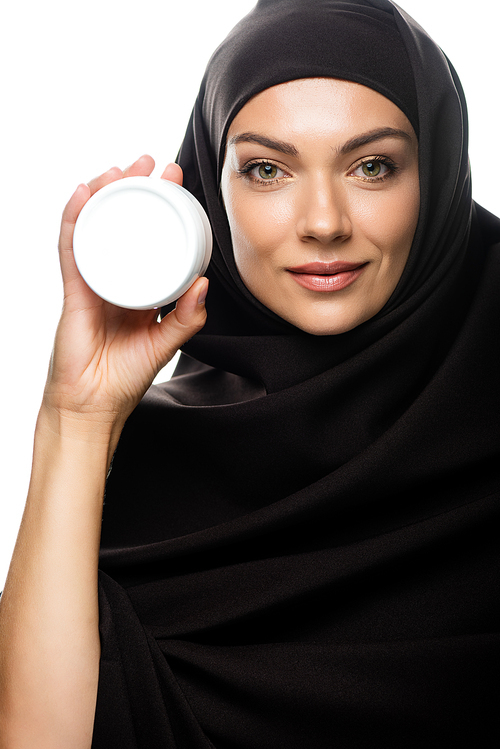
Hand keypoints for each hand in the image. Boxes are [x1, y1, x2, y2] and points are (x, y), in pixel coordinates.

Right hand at [44, 155, 207, 432]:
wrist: (91, 405)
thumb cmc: (125, 377)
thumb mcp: (165, 343)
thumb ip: (186, 318)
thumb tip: (203, 282)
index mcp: (139, 287)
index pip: (151, 237)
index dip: (161, 209)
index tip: (176, 182)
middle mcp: (115, 277)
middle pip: (123, 223)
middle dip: (135, 189)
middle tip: (151, 162)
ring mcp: (91, 280)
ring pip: (96, 226)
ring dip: (106, 193)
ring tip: (121, 168)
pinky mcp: (72, 289)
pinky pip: (72, 247)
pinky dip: (75, 218)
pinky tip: (84, 192)